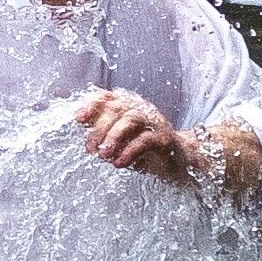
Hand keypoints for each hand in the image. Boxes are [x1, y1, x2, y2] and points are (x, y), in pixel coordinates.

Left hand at [69, 90, 261, 194]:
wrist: (183, 161)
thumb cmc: (145, 150)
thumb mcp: (122, 141)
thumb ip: (104, 134)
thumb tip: (82, 135)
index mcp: (127, 106)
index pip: (107, 97)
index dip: (92, 105)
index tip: (79, 119)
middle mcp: (141, 109)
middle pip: (117, 109)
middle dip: (99, 128)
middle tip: (89, 148)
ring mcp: (155, 122)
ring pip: (131, 120)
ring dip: (114, 137)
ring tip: (103, 155)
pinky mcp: (166, 138)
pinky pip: (146, 140)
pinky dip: (130, 151)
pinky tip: (119, 164)